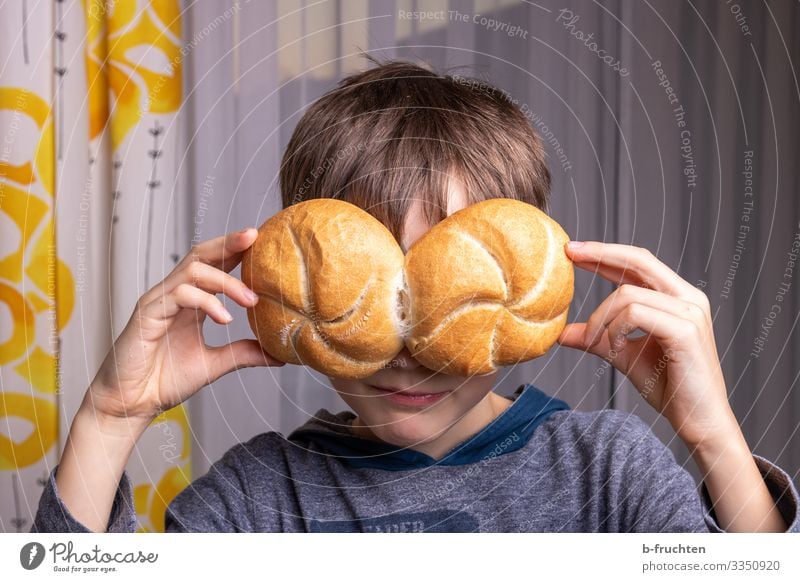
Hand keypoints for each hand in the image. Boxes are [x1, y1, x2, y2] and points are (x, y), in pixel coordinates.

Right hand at [86, 228, 284, 426]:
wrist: (132, 403)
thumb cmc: (165, 380)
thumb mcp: (215, 364)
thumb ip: (243, 353)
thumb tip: (280, 354)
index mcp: (190, 302)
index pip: (214, 265)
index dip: (235, 250)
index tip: (261, 241)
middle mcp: (174, 295)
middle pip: (201, 255)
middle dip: (228, 243)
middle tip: (254, 237)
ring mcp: (159, 302)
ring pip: (193, 272)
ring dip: (226, 282)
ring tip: (250, 300)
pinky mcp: (148, 315)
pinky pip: (179, 295)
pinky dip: (206, 302)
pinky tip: (225, 318)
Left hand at [556, 241, 737, 447]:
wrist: (699, 421)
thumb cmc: (668, 387)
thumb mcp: (623, 355)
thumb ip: (597, 339)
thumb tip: (562, 333)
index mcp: (678, 297)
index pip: (639, 263)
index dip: (606, 253)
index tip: (573, 251)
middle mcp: (688, 297)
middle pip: (639, 259)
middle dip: (600, 254)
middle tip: (569, 254)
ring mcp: (690, 312)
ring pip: (627, 294)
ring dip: (601, 318)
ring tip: (596, 341)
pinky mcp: (685, 330)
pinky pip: (635, 314)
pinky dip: (615, 329)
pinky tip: (614, 347)